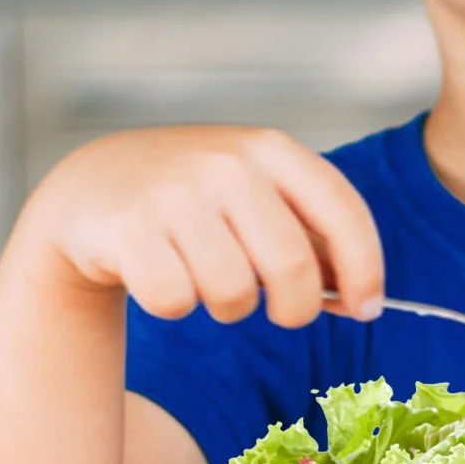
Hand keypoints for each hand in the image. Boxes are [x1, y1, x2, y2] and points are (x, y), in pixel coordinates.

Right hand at [29, 126, 383, 326]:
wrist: (95, 183)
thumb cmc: (201, 200)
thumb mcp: (259, 197)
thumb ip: (312, 240)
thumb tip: (362, 302)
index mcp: (271, 149)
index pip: (343, 212)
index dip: (365, 268)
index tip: (369, 308)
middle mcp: (227, 163)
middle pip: (292, 267)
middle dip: (297, 308)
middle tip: (285, 314)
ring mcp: (174, 193)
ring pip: (233, 294)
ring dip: (229, 307)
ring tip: (210, 280)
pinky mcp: (128, 229)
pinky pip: (177, 302)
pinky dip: (176, 306)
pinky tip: (164, 276)